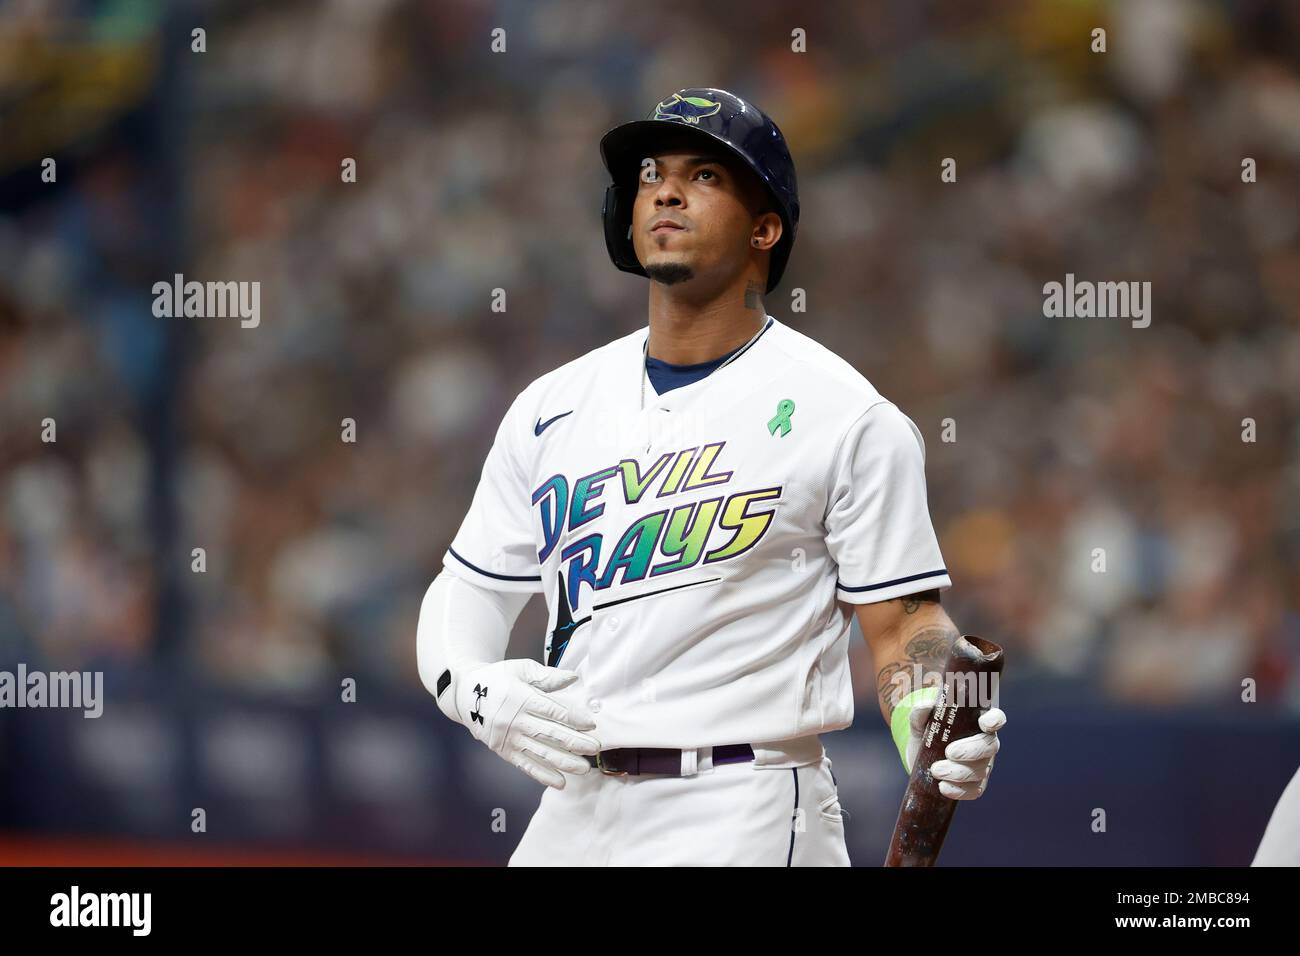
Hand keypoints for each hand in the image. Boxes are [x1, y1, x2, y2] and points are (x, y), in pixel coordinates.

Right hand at [456, 659, 600, 788]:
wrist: (465, 693)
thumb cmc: (498, 678)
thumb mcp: (520, 669)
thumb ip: (547, 676)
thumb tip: (573, 678)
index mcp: (521, 698)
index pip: (552, 711)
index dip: (573, 718)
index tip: (591, 724)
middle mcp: (515, 720)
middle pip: (549, 734)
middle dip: (574, 743)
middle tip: (595, 749)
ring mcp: (508, 738)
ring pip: (540, 753)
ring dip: (563, 762)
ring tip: (584, 768)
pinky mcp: (503, 751)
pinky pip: (525, 765)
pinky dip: (542, 775)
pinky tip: (560, 782)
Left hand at [905, 698, 1005, 800]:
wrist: (919, 762)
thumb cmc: (926, 735)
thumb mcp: (919, 723)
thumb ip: (920, 713)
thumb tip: (925, 706)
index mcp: (976, 722)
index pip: (995, 718)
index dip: (995, 720)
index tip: (985, 723)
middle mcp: (984, 743)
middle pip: (990, 746)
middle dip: (971, 751)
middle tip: (949, 753)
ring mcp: (983, 765)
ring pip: (981, 770)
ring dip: (959, 772)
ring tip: (936, 770)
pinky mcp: (976, 784)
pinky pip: (974, 790)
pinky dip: (959, 790)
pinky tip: (943, 787)